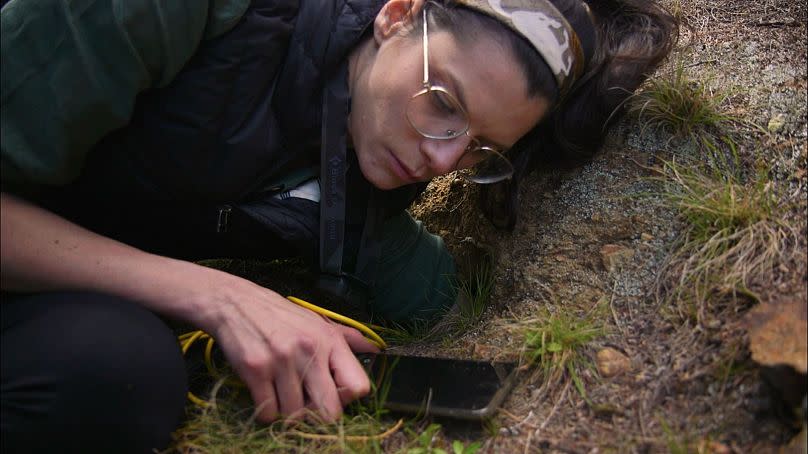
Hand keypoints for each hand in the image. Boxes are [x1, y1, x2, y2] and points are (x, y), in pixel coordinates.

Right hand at [192, 270, 377, 421]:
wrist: (235, 303)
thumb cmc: (280, 316)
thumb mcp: (317, 320)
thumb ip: (348, 338)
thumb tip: (376, 348)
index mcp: (329, 340)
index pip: (358, 387)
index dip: (346, 398)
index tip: (333, 394)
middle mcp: (309, 350)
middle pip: (330, 411)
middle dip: (318, 413)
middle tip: (305, 402)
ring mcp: (282, 361)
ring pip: (295, 415)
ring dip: (288, 411)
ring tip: (281, 391)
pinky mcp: (255, 371)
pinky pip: (268, 413)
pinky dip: (267, 411)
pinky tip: (265, 393)